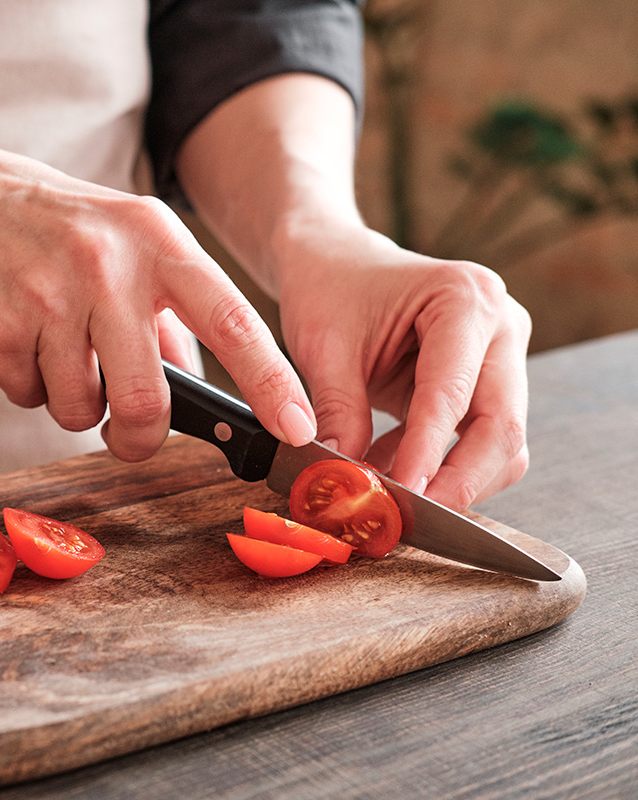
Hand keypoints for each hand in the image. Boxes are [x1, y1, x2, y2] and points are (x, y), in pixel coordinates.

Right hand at [0, 130, 316, 461]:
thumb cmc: (52, 228)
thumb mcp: (126, 242)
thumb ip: (170, 312)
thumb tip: (200, 391)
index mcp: (158, 240)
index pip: (234, 321)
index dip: (273, 383)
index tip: (299, 429)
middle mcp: (109, 264)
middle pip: (148, 398)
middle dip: (139, 436)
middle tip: (127, 433)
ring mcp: (49, 295)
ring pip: (80, 408)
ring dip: (70, 401)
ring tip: (51, 347)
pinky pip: (27, 396)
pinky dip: (24, 383)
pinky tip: (14, 336)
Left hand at [275, 221, 530, 508]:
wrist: (335, 263)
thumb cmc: (330, 290)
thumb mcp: (322, 347)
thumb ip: (337, 411)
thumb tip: (345, 480)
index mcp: (465, 299)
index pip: (454, 394)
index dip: (427, 453)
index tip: (400, 496)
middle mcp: (500, 325)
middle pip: (502, 428)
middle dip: (457, 482)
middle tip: (408, 517)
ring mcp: (502, 356)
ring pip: (501, 444)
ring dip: (449, 479)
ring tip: (383, 485)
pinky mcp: (488, 383)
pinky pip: (477, 441)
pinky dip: (436, 465)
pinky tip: (384, 462)